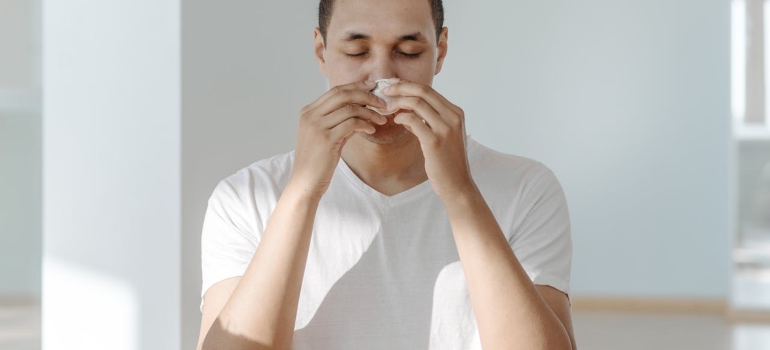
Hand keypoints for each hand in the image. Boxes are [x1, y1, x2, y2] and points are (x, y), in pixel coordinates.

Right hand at [290, 81, 387, 198]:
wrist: (305, 183)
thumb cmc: (316, 162)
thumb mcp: (326, 136)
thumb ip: (340, 121)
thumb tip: (361, 111)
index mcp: (308, 112)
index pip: (335, 91)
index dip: (356, 87)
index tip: (372, 87)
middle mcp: (310, 115)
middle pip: (342, 94)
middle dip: (366, 95)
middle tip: (382, 103)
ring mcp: (317, 126)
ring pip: (349, 109)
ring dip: (370, 113)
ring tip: (381, 120)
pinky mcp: (326, 139)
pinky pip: (352, 124)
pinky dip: (365, 125)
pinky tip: (371, 131)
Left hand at [383, 80, 476, 199]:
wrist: (457, 184)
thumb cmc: (447, 162)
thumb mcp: (442, 136)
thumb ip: (427, 121)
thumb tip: (405, 112)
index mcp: (455, 112)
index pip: (429, 90)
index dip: (408, 85)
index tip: (393, 86)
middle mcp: (453, 117)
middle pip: (423, 91)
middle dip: (400, 87)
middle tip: (385, 91)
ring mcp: (445, 128)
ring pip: (417, 103)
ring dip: (398, 102)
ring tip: (387, 107)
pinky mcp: (435, 141)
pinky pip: (413, 120)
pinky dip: (401, 117)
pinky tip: (395, 121)